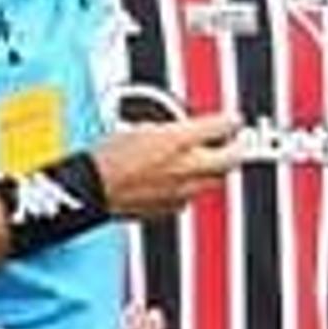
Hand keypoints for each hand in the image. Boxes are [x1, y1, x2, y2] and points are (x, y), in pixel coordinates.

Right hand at [90, 113, 242, 216]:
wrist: (92, 188)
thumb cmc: (107, 157)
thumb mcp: (142, 127)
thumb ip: (174, 130)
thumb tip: (190, 130)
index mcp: (180, 140)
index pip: (225, 126)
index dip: (231, 120)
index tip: (233, 120)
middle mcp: (187, 167)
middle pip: (232, 159)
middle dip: (235, 150)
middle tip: (235, 143)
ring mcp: (182, 191)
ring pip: (214, 181)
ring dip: (214, 170)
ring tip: (206, 163)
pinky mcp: (170, 208)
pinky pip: (190, 197)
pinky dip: (189, 189)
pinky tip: (178, 182)